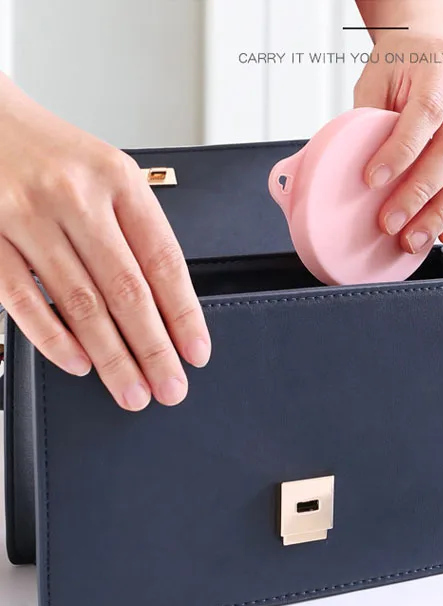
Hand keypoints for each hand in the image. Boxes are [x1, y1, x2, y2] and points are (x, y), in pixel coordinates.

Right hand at [0, 74, 209, 410]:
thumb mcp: (108, 175)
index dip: (184, 314)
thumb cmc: (53, 153)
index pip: (163, 260)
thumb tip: (164, 307)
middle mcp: (75, 196)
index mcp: (118, 180)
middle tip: (170, 388)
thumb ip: (134, 231)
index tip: (197, 353)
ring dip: (111, 355)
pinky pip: (21, 298)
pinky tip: (79, 363)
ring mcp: (26, 215)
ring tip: (131, 390)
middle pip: (126, 289)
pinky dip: (53, 337)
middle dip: (153, 348)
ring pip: (80, 302)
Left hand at [353, 31, 442, 252]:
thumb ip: (369, 120)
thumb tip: (352, 175)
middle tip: (392, 223)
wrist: (435, 44)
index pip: (426, 112)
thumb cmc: (402, 64)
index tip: (372, 180)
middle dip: (420, 194)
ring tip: (415, 239)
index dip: (400, 152)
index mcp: (441, 64)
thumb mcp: (376, 78)